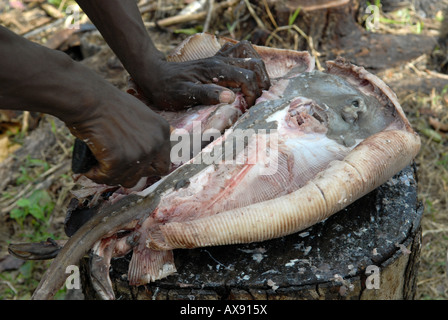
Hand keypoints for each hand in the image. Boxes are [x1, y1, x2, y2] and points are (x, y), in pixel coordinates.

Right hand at [66, 89, 170, 187]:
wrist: (88, 99)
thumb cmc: (106, 104)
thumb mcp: (138, 115)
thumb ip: (146, 135)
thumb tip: (142, 157)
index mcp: (162, 131)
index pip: (163, 165)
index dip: (146, 167)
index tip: (132, 164)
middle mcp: (156, 143)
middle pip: (146, 175)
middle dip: (129, 172)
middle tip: (113, 163)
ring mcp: (140, 153)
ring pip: (127, 180)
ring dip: (112, 174)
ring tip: (98, 160)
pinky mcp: (120, 160)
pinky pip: (107, 178)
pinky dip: (95, 174)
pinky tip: (89, 163)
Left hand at [134, 40, 270, 109]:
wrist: (154, 75)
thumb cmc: (167, 89)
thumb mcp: (184, 96)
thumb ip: (207, 94)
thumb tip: (231, 97)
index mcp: (215, 70)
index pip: (246, 78)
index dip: (253, 93)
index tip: (249, 107)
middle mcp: (220, 60)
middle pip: (253, 64)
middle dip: (261, 81)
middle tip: (259, 98)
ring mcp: (218, 58)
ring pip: (249, 55)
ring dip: (258, 69)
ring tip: (258, 86)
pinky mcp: (216, 59)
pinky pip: (238, 51)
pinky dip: (248, 60)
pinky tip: (246, 73)